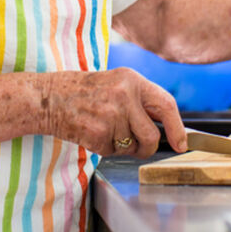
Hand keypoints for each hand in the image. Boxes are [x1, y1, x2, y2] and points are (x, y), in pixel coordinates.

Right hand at [41, 68, 186, 157]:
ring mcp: (111, 115)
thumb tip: (165, 126)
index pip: (166, 104)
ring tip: (105, 130)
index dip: (177, 127)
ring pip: (132, 146)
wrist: (48, 97)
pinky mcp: (97, 133)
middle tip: (136, 146)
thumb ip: (139, 100)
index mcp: (132, 79)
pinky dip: (104, 148)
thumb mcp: (115, 83)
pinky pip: (112, 152)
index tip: (182, 143)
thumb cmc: (82, 92)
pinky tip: (92, 133)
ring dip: (121, 147)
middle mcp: (125, 95)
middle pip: (152, 135)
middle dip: (146, 147)